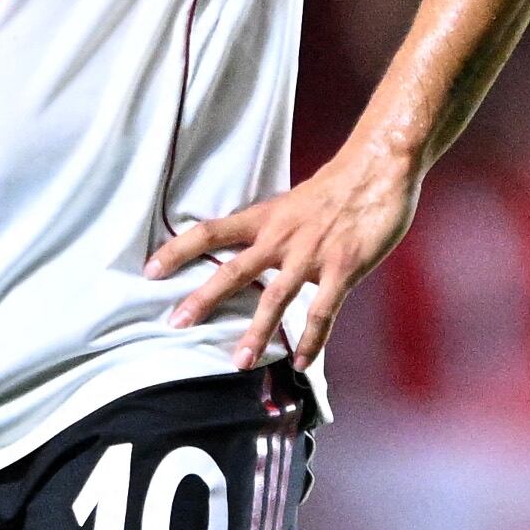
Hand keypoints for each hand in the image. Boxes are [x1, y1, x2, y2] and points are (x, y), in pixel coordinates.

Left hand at [147, 135, 422, 370]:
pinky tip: (300, 361)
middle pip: (232, 271)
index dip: (178, 250)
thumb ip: (276, 232)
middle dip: (202, 300)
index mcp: (266, 217)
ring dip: (256, 334)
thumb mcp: (294, 204)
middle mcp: (281, 237)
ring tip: (239, 363)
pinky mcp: (343, 268)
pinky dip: (311, 340)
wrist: (379, 167)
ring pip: (275, 300)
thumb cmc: (339, 186)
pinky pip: (323, 311)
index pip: (211, 232)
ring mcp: (312, 254)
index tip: (149, 271)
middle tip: (175, 324)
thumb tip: (258, 258)